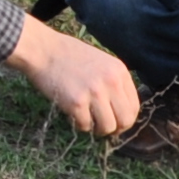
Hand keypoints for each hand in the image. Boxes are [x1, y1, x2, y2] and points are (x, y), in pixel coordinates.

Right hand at [7, 15, 139, 141]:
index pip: (134, 106)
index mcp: (119, 72)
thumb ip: (113, 82)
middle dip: (116, 129)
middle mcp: (111, 82)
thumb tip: (120, 109)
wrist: (44, 49)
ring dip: (98, 129)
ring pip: (108, 127)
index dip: (126, 119)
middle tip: (104, 128)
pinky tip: (73, 114)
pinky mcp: (76, 102)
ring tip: (88, 121)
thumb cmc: (69, 55)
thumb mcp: (102, 62)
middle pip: (125, 120)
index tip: (116, 122)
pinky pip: (85, 126)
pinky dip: (80, 125)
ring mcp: (94, 92)